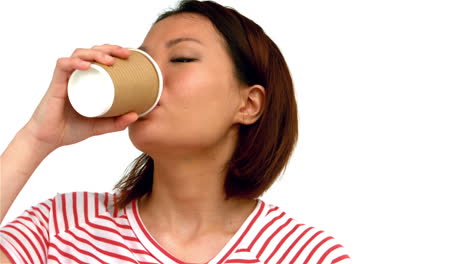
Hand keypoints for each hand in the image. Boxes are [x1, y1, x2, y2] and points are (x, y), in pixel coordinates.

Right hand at [24, 44, 138, 150]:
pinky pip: (62, 66)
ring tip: (109, 61)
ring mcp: (66, 78)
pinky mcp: (56, 84)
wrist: (49, 139)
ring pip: (79, 54)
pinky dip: (75, 63)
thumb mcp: (100, 126)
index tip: (129, 55)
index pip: (99, 56)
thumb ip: (117, 123)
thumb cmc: (71, 129)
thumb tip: (136, 115)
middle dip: (109, 48)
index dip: (113, 51)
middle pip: (91, 51)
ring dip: (95, 53)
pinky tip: (87, 66)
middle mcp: (76, 75)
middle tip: (125, 53)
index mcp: (86, 79)